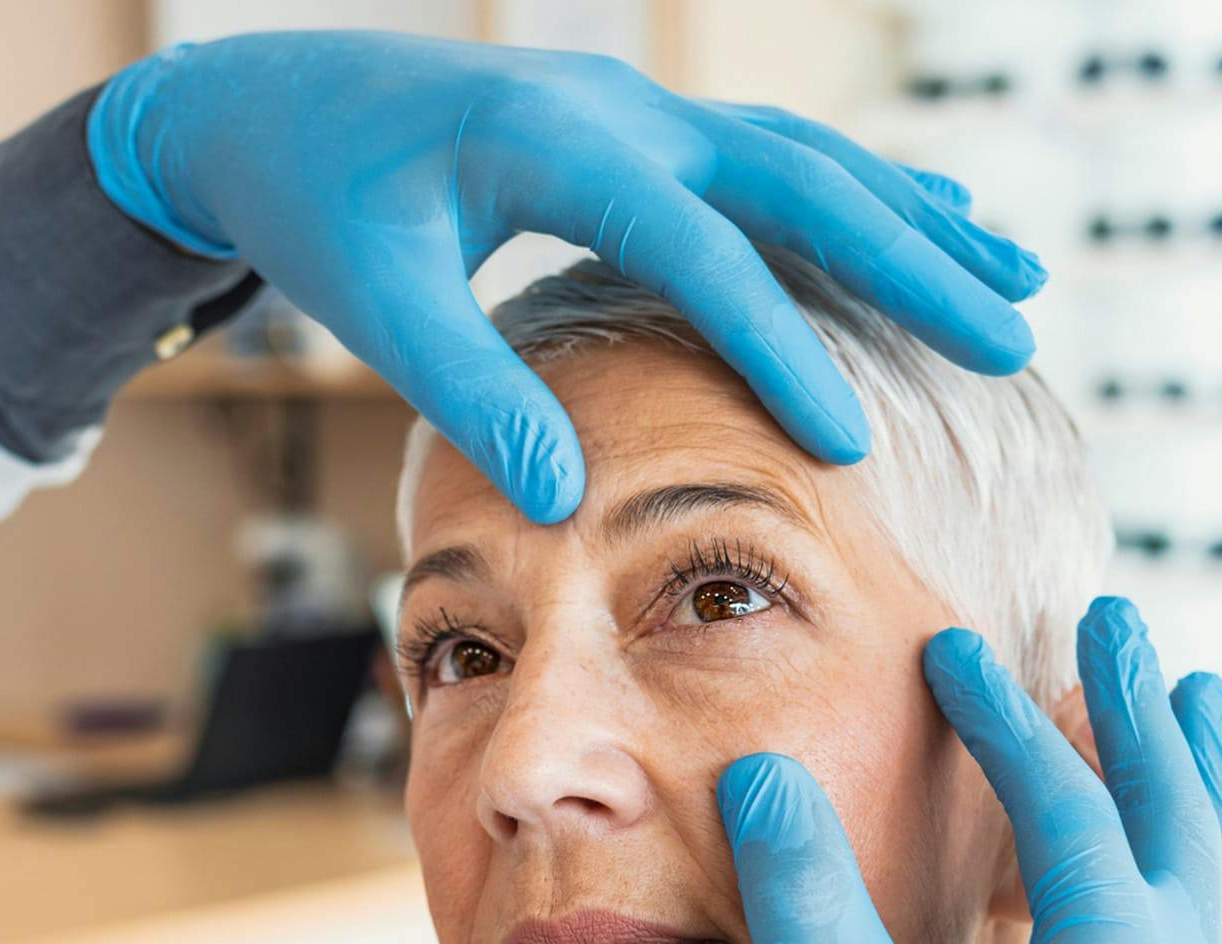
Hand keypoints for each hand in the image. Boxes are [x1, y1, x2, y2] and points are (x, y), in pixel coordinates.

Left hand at [88, 33, 1045, 522]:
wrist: (272, 107)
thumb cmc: (315, 206)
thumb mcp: (376, 303)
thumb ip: (468, 392)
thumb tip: (565, 498)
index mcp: (557, 145)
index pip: (698, 250)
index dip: (778, 345)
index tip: (848, 438)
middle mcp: (619, 109)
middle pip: (799, 179)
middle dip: (909, 262)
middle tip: (1009, 339)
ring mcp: (634, 105)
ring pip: (803, 155)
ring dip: (907, 217)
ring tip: (1010, 279)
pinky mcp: (631, 125)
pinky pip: (765, 153)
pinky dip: (850, 191)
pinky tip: (913, 216)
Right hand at [717, 596, 1221, 943]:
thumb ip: (803, 902)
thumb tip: (765, 774)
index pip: (1069, 808)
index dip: (1002, 716)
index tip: (953, 650)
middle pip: (1193, 822)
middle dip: (1145, 713)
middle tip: (1114, 622)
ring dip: (1210, 788)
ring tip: (1203, 707)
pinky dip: (1208, 885)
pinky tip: (1182, 890)